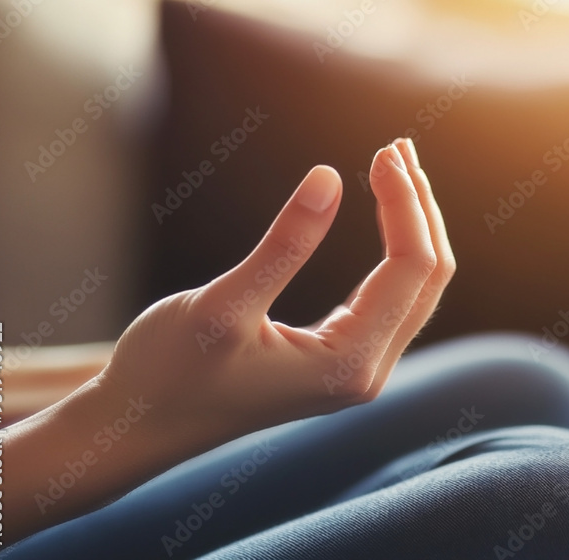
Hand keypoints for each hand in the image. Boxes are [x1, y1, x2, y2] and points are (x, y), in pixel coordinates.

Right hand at [101, 138, 454, 444]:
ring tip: (395, 165)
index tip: (386, 150)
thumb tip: (330, 176)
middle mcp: (367, 372)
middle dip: (419, 208)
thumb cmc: (169, 369)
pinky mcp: (340, 358)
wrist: (140, 423)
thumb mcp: (223, 303)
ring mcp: (357, 369)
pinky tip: (384, 212)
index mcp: (350, 364)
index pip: (411, 269)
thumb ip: (284, 246)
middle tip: (397, 144)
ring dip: (412, 225)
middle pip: (428, 277)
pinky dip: (394, 249)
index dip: (406, 204)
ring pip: (414, 287)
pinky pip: (390, 297)